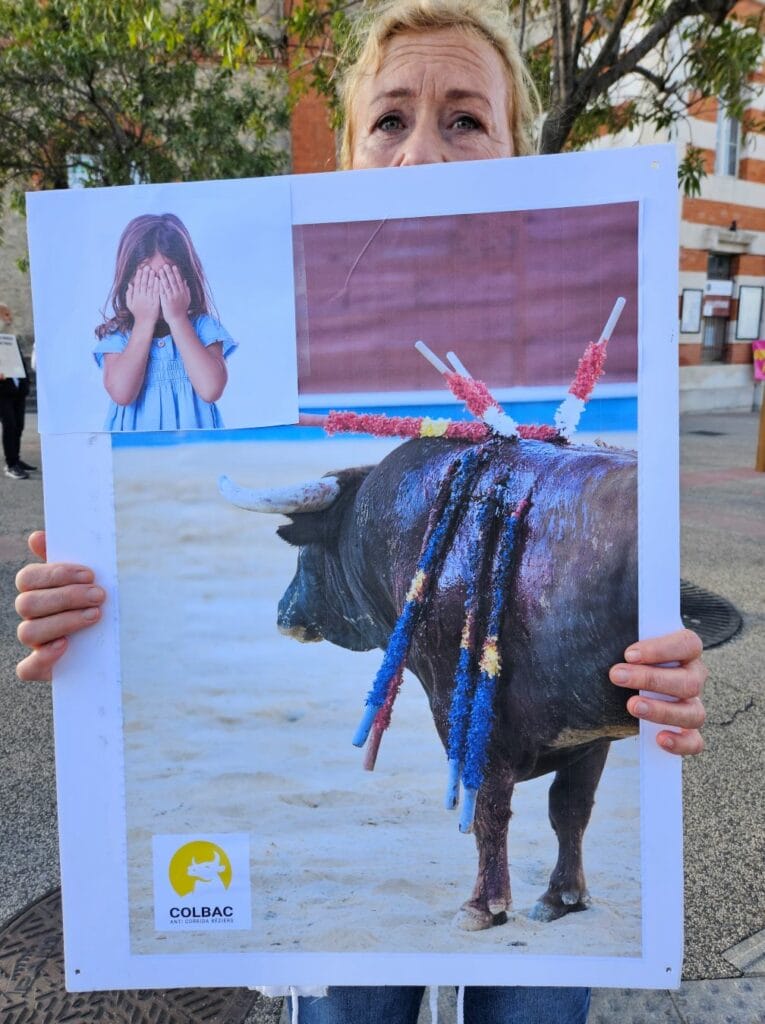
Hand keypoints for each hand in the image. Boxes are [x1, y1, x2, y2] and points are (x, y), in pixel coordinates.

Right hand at [15, 531, 105, 681]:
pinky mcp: (43, 667)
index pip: (28, 578)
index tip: (90, 574)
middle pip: (29, 604)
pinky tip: (65, 646)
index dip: (56, 574)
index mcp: (36, 590)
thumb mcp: (87, 578)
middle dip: (66, 597)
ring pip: (28, 632)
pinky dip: (43, 658)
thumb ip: (66, 555)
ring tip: (95, 616)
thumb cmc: (97, 598)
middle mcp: (32, 615)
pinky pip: (27, 668)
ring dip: (62, 622)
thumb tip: (38, 537)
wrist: (117, 638)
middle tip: (100, 595)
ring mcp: (36, 642)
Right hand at [125, 264, 159, 325]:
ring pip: (150, 287)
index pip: (137, 284)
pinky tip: (158, 280)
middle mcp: (142, 297)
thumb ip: (129, 294)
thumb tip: (129, 284)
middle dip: (145, 275)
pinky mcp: (156, 303)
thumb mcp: (129, 304)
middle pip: (143, 284)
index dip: (138, 276)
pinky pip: (156, 293)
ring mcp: (149, 300)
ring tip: (153, 271)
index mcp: (136, 296)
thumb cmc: (137, 313)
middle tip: (147, 267)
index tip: (140, 269)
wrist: (145, 323)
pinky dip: (157, 286)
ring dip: (151, 278)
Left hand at [158, 263, 190, 325]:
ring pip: (167, 285)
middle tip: (165, 265)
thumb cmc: (181, 310)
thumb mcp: (186, 299)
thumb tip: (185, 281)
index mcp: (182, 293)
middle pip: (173, 281)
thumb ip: (186, 290)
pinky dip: (159, 285)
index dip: (176, 273)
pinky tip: (156, 280)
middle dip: (169, 273)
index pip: (179, 281)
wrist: (178, 320)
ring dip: (164, 277)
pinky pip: (162, 292)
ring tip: (160, 270)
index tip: (173, 266)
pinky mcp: (166, 302)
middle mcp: (177, 294)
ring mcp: (171, 298)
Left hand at [609, 628, 705, 755]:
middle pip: (689, 680)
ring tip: (632, 706)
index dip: (661, 649)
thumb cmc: (619, 655)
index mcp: (683, 649)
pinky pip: (695, 742)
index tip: (629, 653)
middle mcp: (693, 676)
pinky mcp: (685, 730)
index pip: (687, 644)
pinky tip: (659, 739)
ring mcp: (692, 704)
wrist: (613, 687)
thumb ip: (608, 621)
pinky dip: (681, 743)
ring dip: (662, 710)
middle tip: (616, 675)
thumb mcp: (614, 636)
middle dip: (650, 679)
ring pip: (693, 712)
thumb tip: (579, 602)